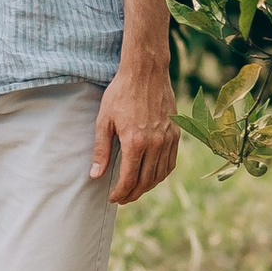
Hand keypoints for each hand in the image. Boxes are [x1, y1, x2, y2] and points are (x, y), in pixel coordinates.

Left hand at [90, 57, 178, 205]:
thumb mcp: (104, 120)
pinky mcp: (176, 133)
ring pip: (160, 174)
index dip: (120, 193)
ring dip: (147, 187)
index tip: (112, 197)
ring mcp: (168, 139)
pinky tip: (152, 176)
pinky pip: (171, 162)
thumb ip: (101, 150)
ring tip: (135, 190)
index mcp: (135, 142)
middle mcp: (155, 144)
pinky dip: (161, 174)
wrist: (146, 72)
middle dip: (133, 194)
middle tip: (122, 198)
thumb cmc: (121, 93)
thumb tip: (95, 175)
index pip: (129, 179)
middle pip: (146, 181)